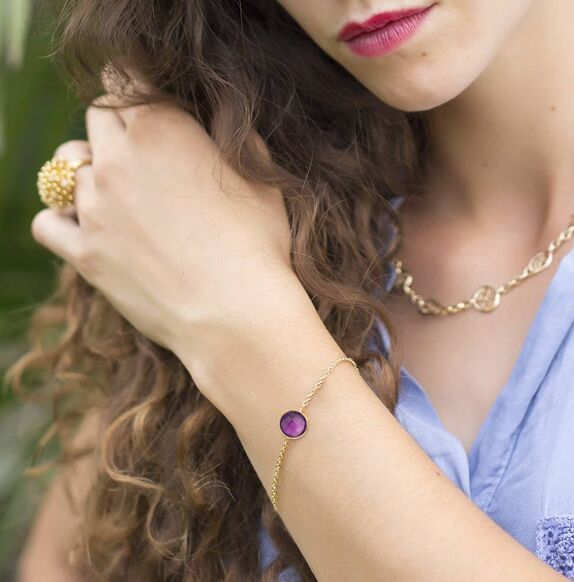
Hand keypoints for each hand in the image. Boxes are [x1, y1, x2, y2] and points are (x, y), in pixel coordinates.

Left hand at [31, 92, 297, 354]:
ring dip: (89, 170)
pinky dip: (60, 218)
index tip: (146, 99)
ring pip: (66, 165)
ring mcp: (95, 207)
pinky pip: (47, 222)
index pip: (127, 76)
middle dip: (116, 124)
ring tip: (116, 192)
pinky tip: (83, 224)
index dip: (136, 83)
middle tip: (140, 149)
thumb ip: (236, 138)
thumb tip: (223, 120)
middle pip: (96, 114)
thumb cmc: (259, 245)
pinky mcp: (84, 253)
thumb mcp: (261, 181)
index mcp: (163, 128)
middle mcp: (118, 158)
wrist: (236, 313)